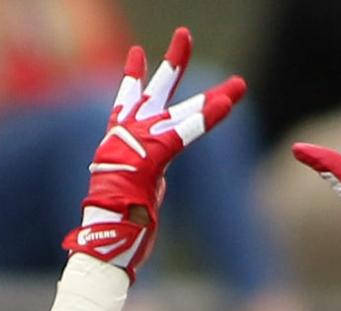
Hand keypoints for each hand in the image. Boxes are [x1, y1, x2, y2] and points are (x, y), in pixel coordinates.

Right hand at [63, 27, 244, 280]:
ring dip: (212, 100)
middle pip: (153, 95)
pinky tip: (227, 103)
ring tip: (238, 86)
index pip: (125, 105)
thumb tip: (147, 191)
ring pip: (179, 115)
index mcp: (119, 149)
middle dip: (171, 66)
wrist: (102, 245)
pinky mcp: (149, 160)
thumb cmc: (114, 234)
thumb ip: (144, 186)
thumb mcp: (132, 203)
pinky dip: (206, 120)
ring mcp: (136, 147)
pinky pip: (183, 135)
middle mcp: (125, 140)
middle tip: (184, 35)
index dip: (132, 79)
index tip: (136, 55)